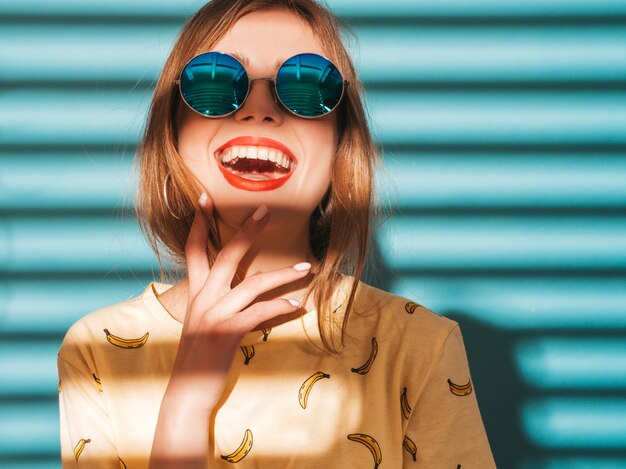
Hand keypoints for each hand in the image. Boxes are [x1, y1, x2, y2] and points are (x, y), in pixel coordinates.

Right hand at [165, 192, 311, 410]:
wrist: (186, 391)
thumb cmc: (197, 355)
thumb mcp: (201, 321)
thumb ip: (213, 299)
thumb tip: (232, 285)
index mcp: (195, 292)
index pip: (193, 250)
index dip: (199, 223)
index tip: (205, 198)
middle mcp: (203, 298)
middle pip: (225, 255)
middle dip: (247, 231)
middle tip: (267, 211)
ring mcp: (214, 315)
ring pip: (252, 284)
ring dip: (283, 274)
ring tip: (307, 267)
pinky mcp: (227, 333)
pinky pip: (259, 313)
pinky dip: (280, 307)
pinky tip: (297, 305)